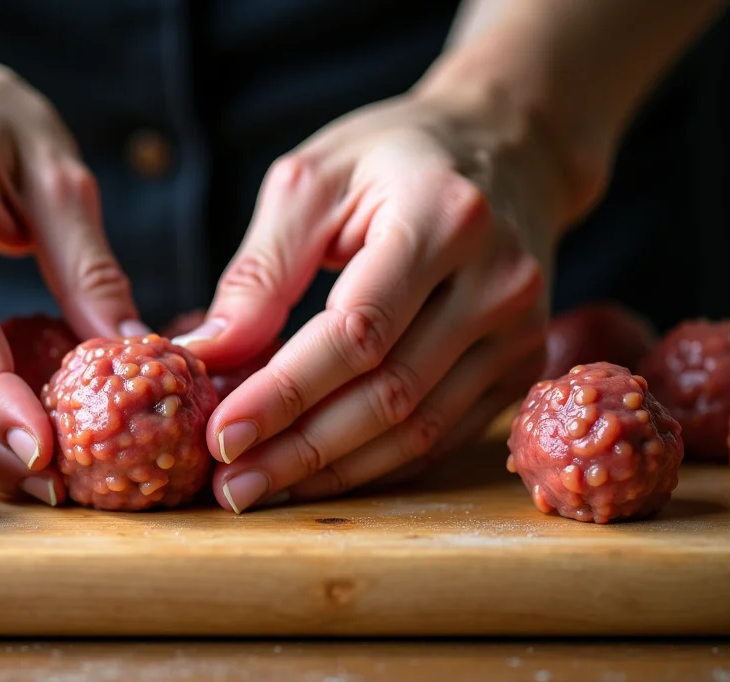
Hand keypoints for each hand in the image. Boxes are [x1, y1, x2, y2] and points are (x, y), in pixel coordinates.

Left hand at [179, 85, 598, 511]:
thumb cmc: (394, 156)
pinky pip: (442, 435)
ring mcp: (521, 330)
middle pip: (389, 394)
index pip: (356, 332)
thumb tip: (207, 355)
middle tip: (229, 486)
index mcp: (444, 217)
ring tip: (257, 487)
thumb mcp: (313, 182)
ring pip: (418, 430)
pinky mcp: (522, 364)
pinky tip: (316, 474)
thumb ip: (261, 271)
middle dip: (299, 450)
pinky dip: (374, 463)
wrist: (508, 146)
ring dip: (332, 471)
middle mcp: (498, 280)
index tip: (220, 435)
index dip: (284, 393)